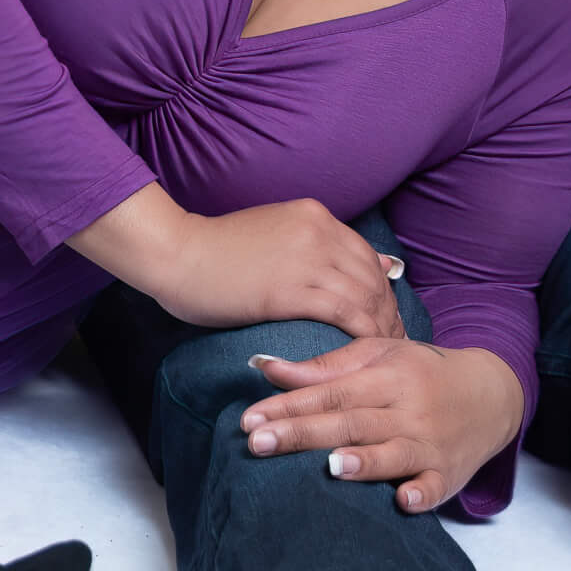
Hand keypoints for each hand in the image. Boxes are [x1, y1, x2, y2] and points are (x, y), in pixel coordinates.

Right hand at [156, 198, 407, 342]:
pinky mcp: (291, 290)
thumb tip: (381, 262)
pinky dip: (363, 335)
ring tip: (381, 355)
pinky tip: (364, 354)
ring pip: (365, 297)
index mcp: (314, 215)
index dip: (383, 290)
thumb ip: (322, 244)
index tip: (385, 316)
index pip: (368, 255)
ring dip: (380, 328)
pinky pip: (344, 314)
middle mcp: (317, 231)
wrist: (178, 254)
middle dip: (388, 313)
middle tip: (392, 343)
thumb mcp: (277, 231)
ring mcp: (306, 259)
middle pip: (372, 277)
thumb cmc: (218, 249)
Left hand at [236, 338, 523, 513]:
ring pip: (393, 452)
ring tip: (332, 466)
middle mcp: (407, 409)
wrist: (492, 393)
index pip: (329, 392)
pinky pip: (435, 486)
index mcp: (386, 376)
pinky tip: (404, 500)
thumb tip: (262, 366)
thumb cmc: (421, 372)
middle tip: (258, 443)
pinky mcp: (449, 474)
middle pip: (350, 422)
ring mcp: (430, 443)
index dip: (288, 405)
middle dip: (303, 433)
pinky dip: (422, 493)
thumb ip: (322, 366)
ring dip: (364, 461)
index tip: (248, 419)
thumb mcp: (377, 356)